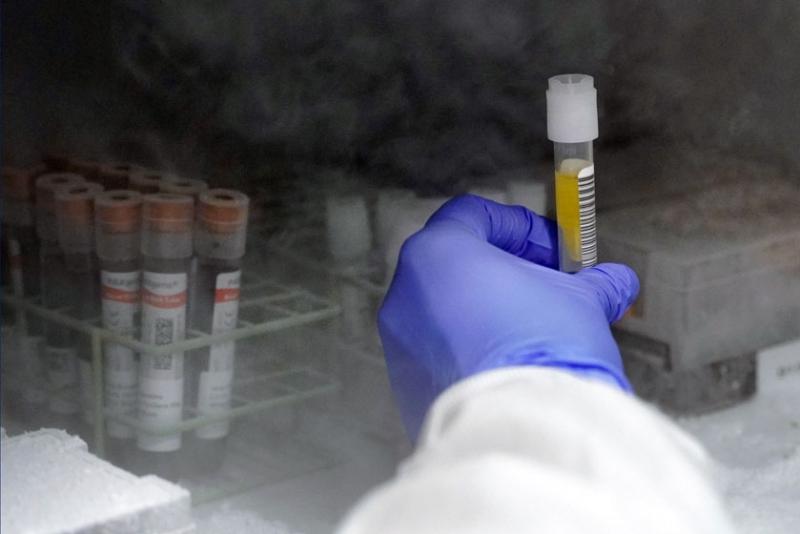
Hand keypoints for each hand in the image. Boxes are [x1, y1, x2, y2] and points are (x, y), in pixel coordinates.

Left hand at [378, 195, 639, 439]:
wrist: (522, 429)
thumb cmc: (543, 348)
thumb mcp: (580, 302)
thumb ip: (594, 284)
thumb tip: (614, 283)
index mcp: (438, 254)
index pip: (472, 214)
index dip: (518, 225)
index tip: (552, 249)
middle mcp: (406, 293)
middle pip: (456, 262)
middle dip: (505, 269)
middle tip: (547, 286)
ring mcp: (399, 341)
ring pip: (445, 308)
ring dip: (487, 309)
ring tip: (532, 330)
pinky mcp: (405, 383)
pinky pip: (438, 350)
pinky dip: (470, 347)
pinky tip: (508, 365)